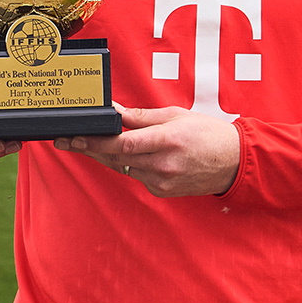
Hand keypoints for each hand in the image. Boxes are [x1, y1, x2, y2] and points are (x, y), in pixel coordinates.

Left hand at [53, 104, 239, 197]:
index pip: (123, 144)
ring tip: (84, 144)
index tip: (76, 136)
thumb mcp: (176, 116)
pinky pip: (136, 175)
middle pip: (116, 157)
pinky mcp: (161, 191)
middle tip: (67, 140)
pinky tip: (119, 155)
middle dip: (89, 148)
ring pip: (123, 167)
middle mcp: (163, 165)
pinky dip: (127, 164)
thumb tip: (116, 111)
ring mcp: (162, 181)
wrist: (234, 163)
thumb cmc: (208, 134)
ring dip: (104, 156)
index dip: (96, 141)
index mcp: (168, 141)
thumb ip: (143, 117)